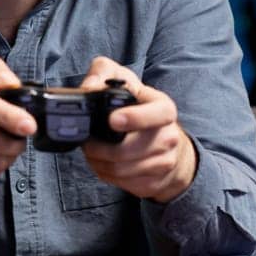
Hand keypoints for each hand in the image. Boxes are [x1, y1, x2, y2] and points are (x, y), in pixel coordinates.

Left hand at [78, 57, 195, 202]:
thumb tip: (89, 87)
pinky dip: (105, 173)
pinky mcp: (154, 183)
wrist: (168, 142)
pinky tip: (102, 162)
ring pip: (121, 170)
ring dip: (98, 162)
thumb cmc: (141, 107)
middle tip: (86, 141)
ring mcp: (164, 163)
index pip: (158, 114)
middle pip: (128, 151)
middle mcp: (169, 137)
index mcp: (164, 109)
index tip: (112, 120)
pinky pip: (122, 183)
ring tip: (92, 151)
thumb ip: (104, 72)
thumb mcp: (126, 81)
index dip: (135, 118)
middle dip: (99, 148)